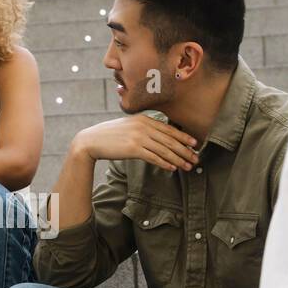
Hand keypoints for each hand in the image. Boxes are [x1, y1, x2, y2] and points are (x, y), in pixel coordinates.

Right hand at [74, 116, 199, 171]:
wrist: (91, 141)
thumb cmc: (109, 135)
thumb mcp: (128, 126)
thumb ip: (143, 128)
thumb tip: (156, 136)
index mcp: (144, 119)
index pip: (168, 128)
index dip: (183, 137)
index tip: (194, 143)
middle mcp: (143, 126)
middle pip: (170, 139)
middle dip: (185, 150)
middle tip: (196, 158)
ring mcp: (139, 137)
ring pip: (164, 149)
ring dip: (178, 159)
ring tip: (187, 166)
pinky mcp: (133, 149)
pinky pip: (154, 157)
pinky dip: (165, 163)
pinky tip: (172, 168)